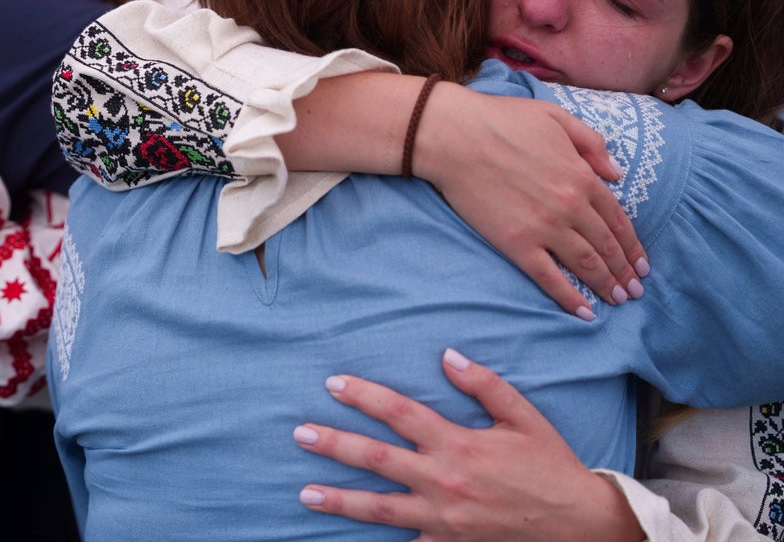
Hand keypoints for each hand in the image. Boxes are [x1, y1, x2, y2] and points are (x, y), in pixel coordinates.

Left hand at [292, 353, 643, 541]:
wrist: (579, 526)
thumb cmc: (550, 467)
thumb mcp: (524, 417)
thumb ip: (485, 384)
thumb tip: (447, 355)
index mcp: (458, 444)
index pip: (399, 412)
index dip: (363, 396)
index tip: (333, 384)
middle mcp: (443, 481)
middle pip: (375, 459)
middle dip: (334, 445)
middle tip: (300, 435)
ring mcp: (442, 518)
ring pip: (379, 507)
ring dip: (338, 500)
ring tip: (305, 493)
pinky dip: (378, 540)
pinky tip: (349, 537)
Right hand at [419, 85, 648, 317]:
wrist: (455, 136)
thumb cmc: (501, 120)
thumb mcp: (556, 117)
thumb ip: (592, 144)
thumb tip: (617, 173)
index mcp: (582, 177)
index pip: (617, 220)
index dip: (632, 246)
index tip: (642, 263)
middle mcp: (571, 207)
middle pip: (606, 247)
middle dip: (624, 271)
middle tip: (634, 290)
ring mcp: (545, 228)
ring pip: (586, 265)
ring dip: (606, 286)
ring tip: (617, 300)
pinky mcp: (517, 244)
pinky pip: (550, 278)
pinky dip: (570, 298)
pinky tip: (585, 312)